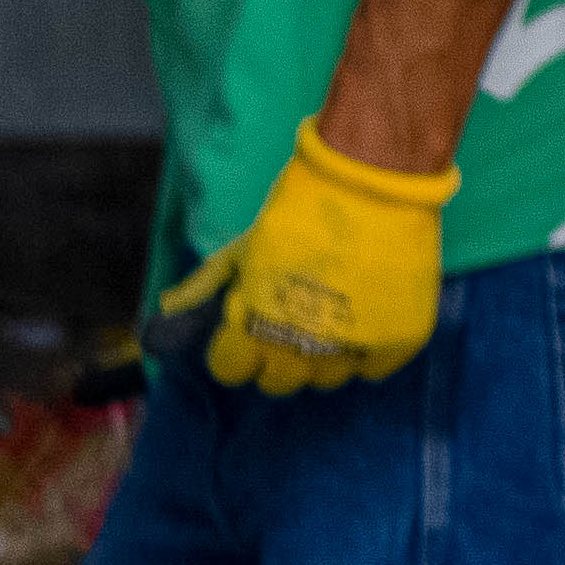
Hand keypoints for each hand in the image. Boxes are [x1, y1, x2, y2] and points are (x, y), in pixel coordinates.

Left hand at [161, 122, 453, 394]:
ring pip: (326, 379)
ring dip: (323, 357)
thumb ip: (205, 283)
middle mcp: (300, 348)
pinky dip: (368, 352)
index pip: (231, 369)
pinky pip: (373, 369)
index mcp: (253, 327)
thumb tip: (167, 309)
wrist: (371, 182)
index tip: (246, 331)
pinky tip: (364, 320)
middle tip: (289, 324)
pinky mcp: (397, 341)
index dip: (235, 350)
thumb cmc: (297, 214)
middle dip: (276, 358)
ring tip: (330, 319)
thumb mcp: (242, 247)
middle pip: (279, 383)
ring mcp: (352, 347)